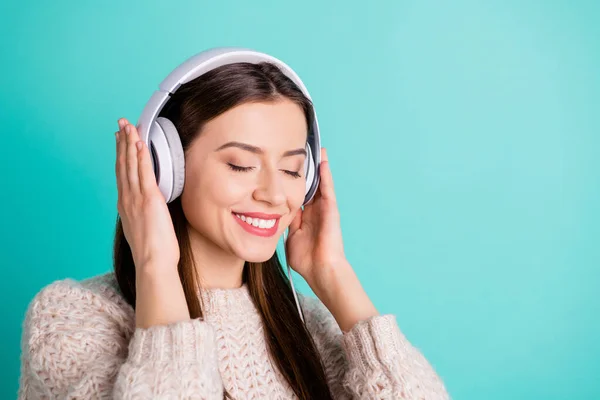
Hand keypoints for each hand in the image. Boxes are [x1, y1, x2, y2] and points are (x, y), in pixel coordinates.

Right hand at [115, 118, 179, 271]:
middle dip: (122, 143)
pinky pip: (144, 173)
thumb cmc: (152, 252)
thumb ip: (142, 215)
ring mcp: (136, 198)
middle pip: (123, 165)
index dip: (120, 155)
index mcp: (125, 206)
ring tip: (129, 126)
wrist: (152, 263)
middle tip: (121, 124)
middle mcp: (127, 199)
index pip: (121, 175)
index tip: (120, 140)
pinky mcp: (149, 199)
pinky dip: (141, 156)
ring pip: (131, 165)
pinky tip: (139, 143)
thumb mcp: (142, 229)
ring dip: (130, 143)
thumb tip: (147, 210)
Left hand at [285, 148, 347, 289]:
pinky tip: (323, 160)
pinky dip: (326, 174)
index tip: (287, 169)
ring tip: (317, 149)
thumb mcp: (290, 238)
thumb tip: (276, 213)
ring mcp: (325, 210)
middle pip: (311, 186)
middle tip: (303, 153)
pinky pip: (328, 188)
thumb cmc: (307, 260)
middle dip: (307, 171)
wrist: (321, 271)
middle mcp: (316, 212)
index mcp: (306, 219)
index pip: (298, 195)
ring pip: (321, 183)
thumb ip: (286, 224)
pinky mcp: (331, 210)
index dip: (293, 182)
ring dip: (319, 167)